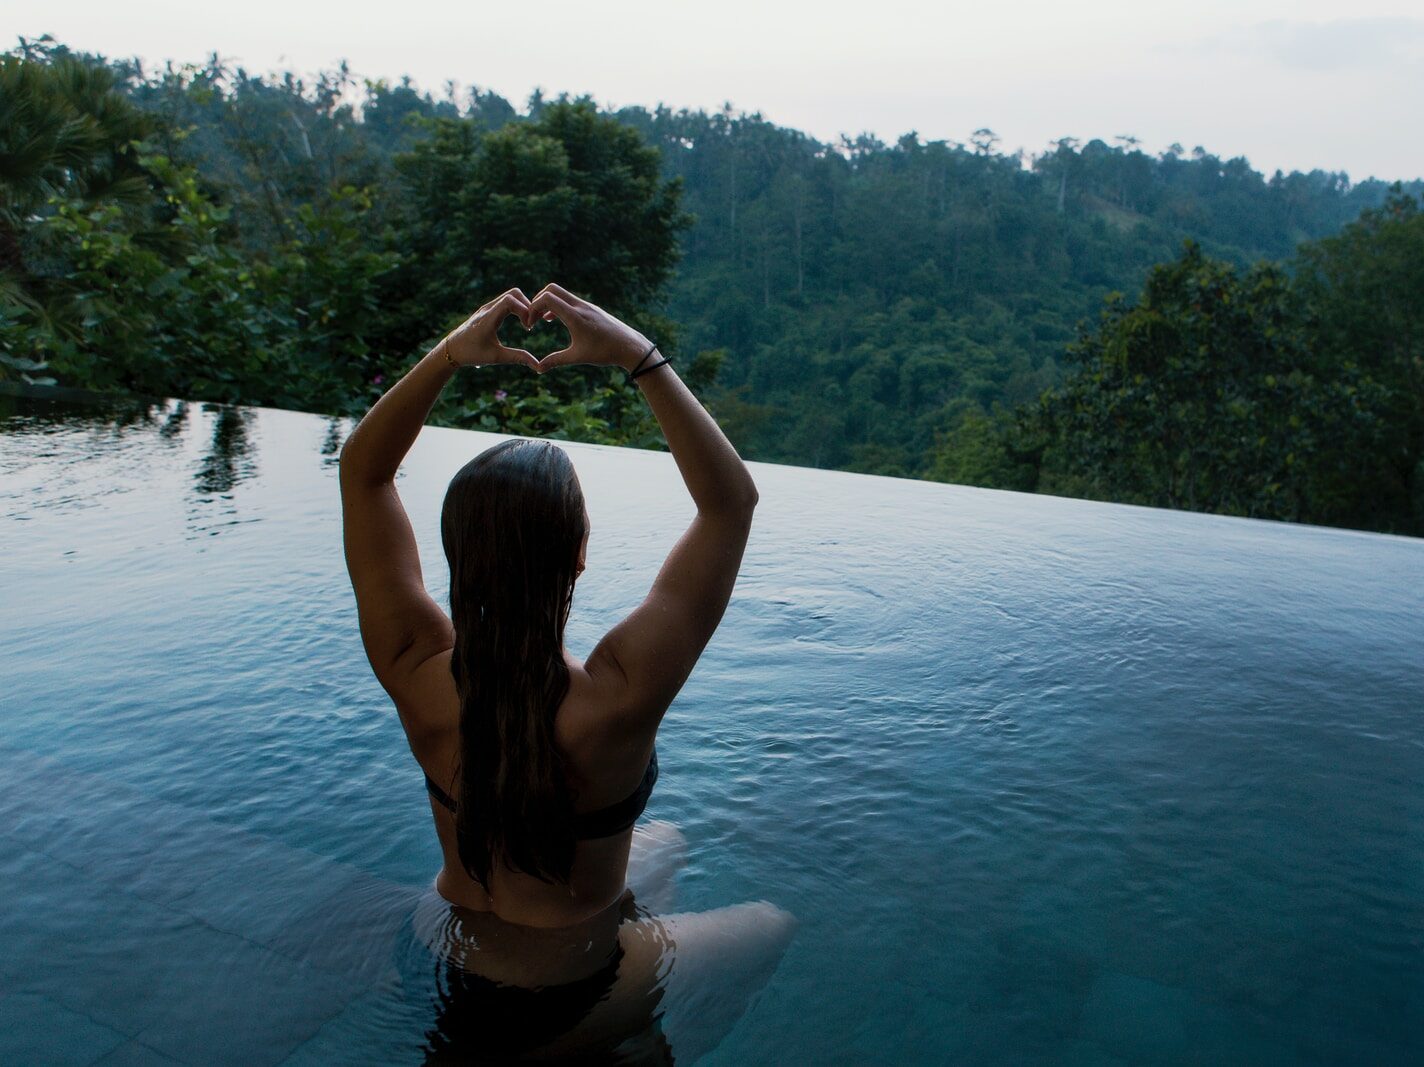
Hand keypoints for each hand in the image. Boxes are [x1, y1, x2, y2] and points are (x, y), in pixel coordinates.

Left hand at [441, 289, 539, 368]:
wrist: (451, 349)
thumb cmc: (472, 354)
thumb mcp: (496, 358)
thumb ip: (517, 358)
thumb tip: (538, 365)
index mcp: (488, 319)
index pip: (510, 301)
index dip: (525, 310)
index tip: (528, 328)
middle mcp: (487, 309)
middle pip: (514, 293)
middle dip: (527, 305)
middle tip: (531, 324)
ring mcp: (487, 307)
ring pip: (510, 295)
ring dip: (523, 306)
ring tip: (527, 324)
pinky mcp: (487, 309)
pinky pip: (506, 300)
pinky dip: (516, 307)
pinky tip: (520, 322)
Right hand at [527, 283, 651, 372]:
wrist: (630, 346)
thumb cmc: (604, 352)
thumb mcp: (578, 357)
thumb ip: (556, 361)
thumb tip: (538, 369)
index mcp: (575, 316)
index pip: (547, 299)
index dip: (533, 308)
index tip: (530, 324)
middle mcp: (580, 306)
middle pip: (552, 289)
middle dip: (537, 301)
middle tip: (533, 318)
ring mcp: (587, 305)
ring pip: (561, 294)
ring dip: (548, 303)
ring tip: (542, 320)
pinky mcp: (591, 308)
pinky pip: (570, 300)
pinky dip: (559, 306)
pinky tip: (555, 319)